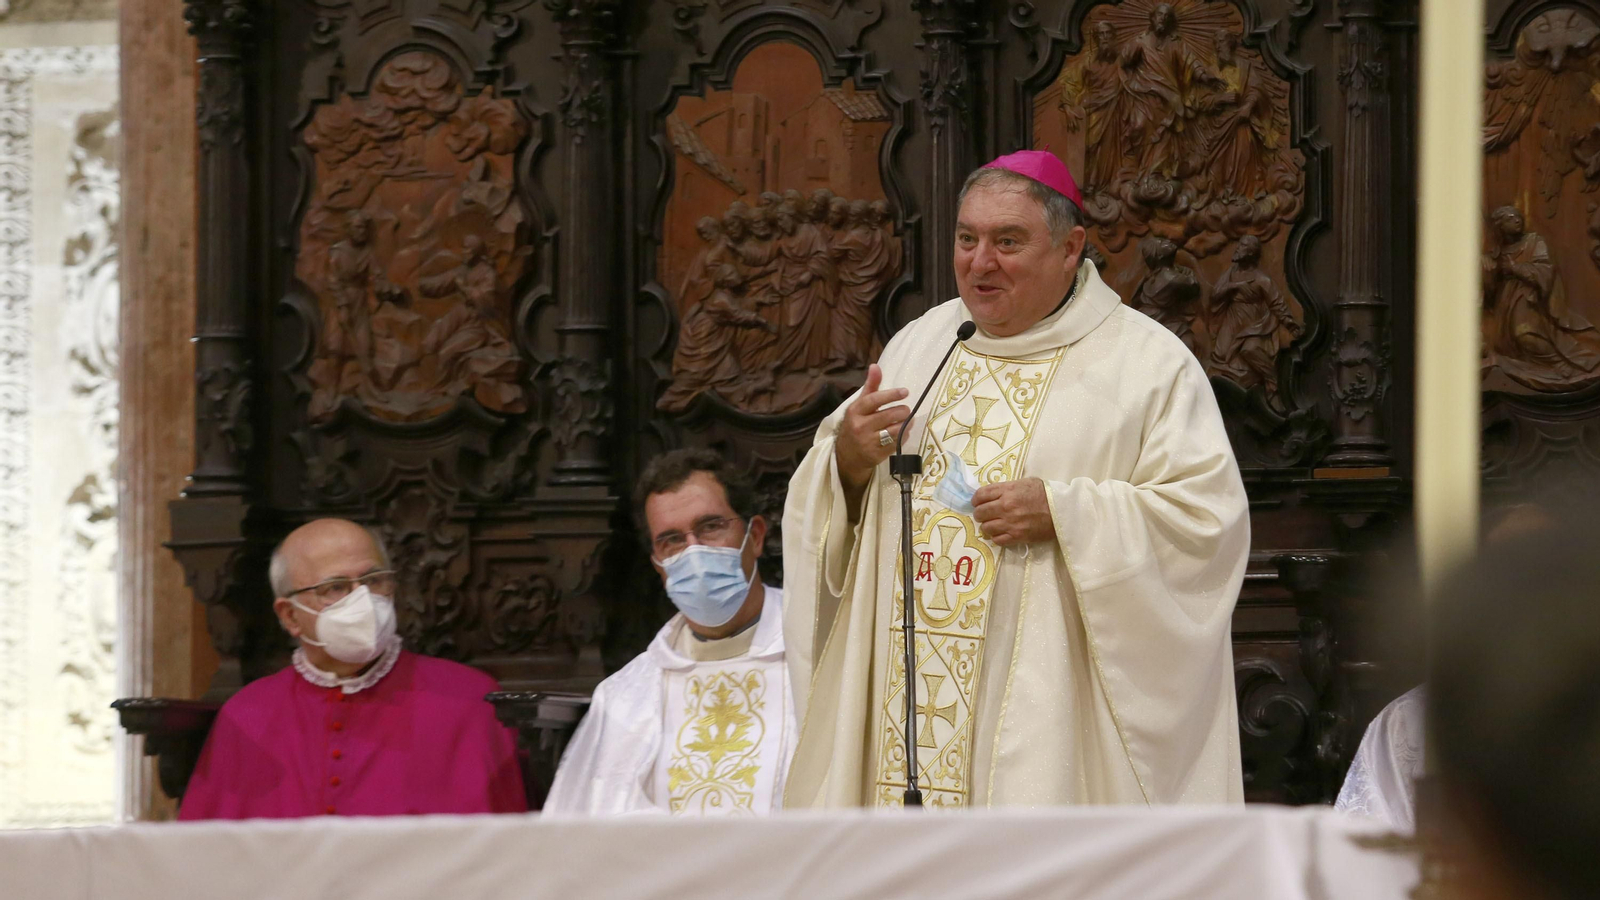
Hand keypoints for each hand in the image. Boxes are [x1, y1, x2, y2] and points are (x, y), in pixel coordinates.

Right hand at [834, 364, 909, 498]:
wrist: (846, 455)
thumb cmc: (856, 424)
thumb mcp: (859, 405)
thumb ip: (870, 386)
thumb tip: (875, 365)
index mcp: (855, 411)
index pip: (874, 400)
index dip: (891, 395)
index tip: (905, 392)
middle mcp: (860, 426)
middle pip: (889, 416)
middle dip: (903, 411)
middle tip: (906, 409)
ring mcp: (868, 442)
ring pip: (895, 430)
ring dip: (906, 424)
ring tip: (908, 420)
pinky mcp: (877, 455)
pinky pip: (896, 443)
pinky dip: (903, 436)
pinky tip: (902, 432)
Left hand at [972, 478, 1054, 545]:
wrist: (1061, 509)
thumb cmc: (1044, 493)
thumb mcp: (1024, 483)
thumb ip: (1006, 488)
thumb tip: (991, 494)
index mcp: (1007, 491)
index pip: (980, 495)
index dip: (975, 499)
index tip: (977, 502)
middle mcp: (1006, 507)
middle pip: (980, 512)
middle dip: (979, 513)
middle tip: (984, 514)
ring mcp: (1011, 523)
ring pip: (986, 528)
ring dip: (987, 526)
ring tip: (992, 524)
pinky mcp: (1017, 536)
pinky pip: (997, 540)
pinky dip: (996, 537)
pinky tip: (1000, 533)